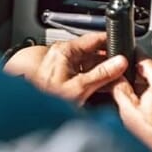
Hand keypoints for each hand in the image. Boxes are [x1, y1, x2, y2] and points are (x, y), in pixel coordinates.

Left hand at [5, 32, 127, 105]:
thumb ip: (102, 73)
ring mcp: (61, 65)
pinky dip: (92, 78)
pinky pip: (81, 72)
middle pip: (92, 52)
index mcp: (65, 50)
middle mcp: (62, 54)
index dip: (111, 41)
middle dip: (108, 59)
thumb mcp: (79, 87)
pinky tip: (101, 87)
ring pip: (88, 63)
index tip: (124, 45)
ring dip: (101, 71)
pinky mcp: (60, 77)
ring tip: (115, 79)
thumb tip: (120, 62)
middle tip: (123, 67)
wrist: (27, 114)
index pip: (94, 38)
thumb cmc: (45, 99)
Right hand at [110, 49, 151, 151]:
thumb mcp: (129, 109)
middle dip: (136, 78)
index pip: (143, 58)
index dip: (128, 59)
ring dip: (145, 89)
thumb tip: (115, 78)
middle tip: (123, 87)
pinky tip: (147, 111)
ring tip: (135, 103)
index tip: (120, 60)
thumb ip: (120, 88)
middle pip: (151, 71)